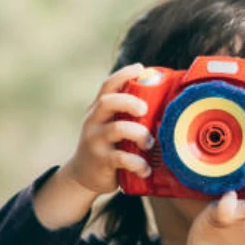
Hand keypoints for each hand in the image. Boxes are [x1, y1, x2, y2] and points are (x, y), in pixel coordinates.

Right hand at [60, 63, 154, 195]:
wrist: (83, 176)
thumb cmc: (107, 146)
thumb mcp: (110, 126)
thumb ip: (126, 115)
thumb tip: (161, 100)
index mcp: (98, 110)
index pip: (107, 86)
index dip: (123, 74)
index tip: (140, 68)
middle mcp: (94, 122)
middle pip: (108, 102)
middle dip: (129, 102)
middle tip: (145, 109)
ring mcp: (96, 141)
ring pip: (117, 129)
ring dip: (139, 134)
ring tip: (148, 143)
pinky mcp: (101, 161)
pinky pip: (122, 158)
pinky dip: (138, 164)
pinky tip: (145, 169)